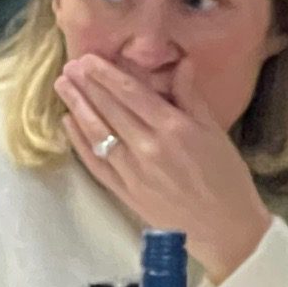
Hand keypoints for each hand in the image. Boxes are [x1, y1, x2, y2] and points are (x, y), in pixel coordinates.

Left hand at [57, 55, 271, 283]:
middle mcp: (148, 148)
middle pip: (110, 110)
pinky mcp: (124, 192)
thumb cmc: (225, 177)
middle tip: (68, 66)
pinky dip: (80, 142)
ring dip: (77, 108)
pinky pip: (96, 163)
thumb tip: (181, 63)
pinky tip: (68, 123)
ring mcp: (132, 172)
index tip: (88, 59)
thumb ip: (191, 97)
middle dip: (86, 86)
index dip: (107, 75)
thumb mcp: (214, 131)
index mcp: (173, 129)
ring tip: (62, 87)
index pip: (131, 94)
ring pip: (98, 133)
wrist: (223, 228)